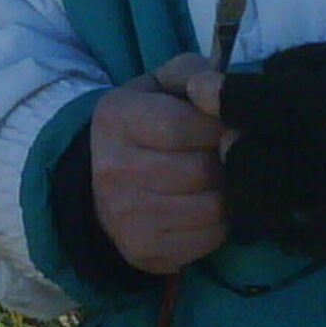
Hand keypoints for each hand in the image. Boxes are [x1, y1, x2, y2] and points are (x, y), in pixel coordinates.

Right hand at [90, 53, 226, 273]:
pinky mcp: (146, 252)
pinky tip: (205, 206)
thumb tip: (223, 90)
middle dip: (225, 161)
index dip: (217, 126)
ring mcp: (128, 217)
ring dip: (226, 193)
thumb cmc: (142, 126)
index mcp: (116, 119)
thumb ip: (194, 74)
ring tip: (218, 180)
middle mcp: (114, 171)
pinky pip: (210, 238)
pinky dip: (220, 223)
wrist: (98, 184)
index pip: (182, 125)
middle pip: (200, 170)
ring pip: (212, 207)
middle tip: (225, 155)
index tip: (226, 126)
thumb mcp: (159, 86)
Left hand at [208, 24, 325, 257]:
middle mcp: (322, 156)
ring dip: (247, 184)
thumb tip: (241, 87)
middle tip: (237, 136)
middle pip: (243, 159)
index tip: (201, 91)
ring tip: (254, 171)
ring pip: (261, 201)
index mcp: (319, 104)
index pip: (245, 104)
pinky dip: (279, 219)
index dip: (214, 94)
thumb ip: (285, 69)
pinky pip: (294, 234)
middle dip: (232, 145)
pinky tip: (281, 201)